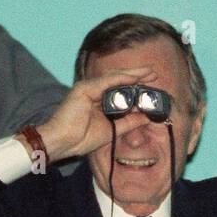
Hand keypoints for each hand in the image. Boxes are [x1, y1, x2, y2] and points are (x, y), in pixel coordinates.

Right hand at [29, 66, 158, 163]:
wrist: (62, 143)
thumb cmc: (81, 139)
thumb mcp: (113, 130)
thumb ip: (129, 122)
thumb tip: (147, 117)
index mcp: (99, 100)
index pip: (121, 89)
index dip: (137, 87)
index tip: (152, 87)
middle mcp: (93, 91)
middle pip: (119, 80)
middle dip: (137, 76)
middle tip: (154, 75)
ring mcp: (88, 88)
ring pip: (114, 77)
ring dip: (132, 74)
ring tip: (148, 74)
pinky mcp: (83, 88)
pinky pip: (106, 81)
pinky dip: (121, 79)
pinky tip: (134, 78)